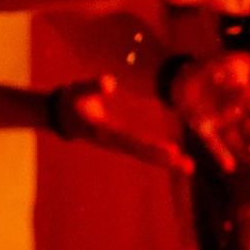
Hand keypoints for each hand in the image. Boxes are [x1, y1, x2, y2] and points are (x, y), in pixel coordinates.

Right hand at [46, 77, 192, 173]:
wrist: (60, 114)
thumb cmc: (71, 100)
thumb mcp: (79, 90)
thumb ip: (93, 86)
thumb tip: (110, 81)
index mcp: (104, 132)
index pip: (130, 141)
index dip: (150, 146)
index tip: (170, 151)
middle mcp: (114, 142)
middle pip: (142, 153)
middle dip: (165, 160)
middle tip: (188, 166)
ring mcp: (119, 144)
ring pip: (145, 155)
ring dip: (167, 162)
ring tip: (189, 167)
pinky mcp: (123, 143)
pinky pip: (144, 151)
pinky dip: (161, 156)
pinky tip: (178, 160)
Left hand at [166, 51, 249, 173]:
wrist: (182, 72)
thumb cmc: (215, 66)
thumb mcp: (240, 62)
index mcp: (248, 97)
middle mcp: (237, 113)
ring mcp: (220, 122)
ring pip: (238, 141)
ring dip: (249, 154)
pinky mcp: (201, 127)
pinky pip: (212, 143)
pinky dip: (221, 154)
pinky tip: (230, 167)